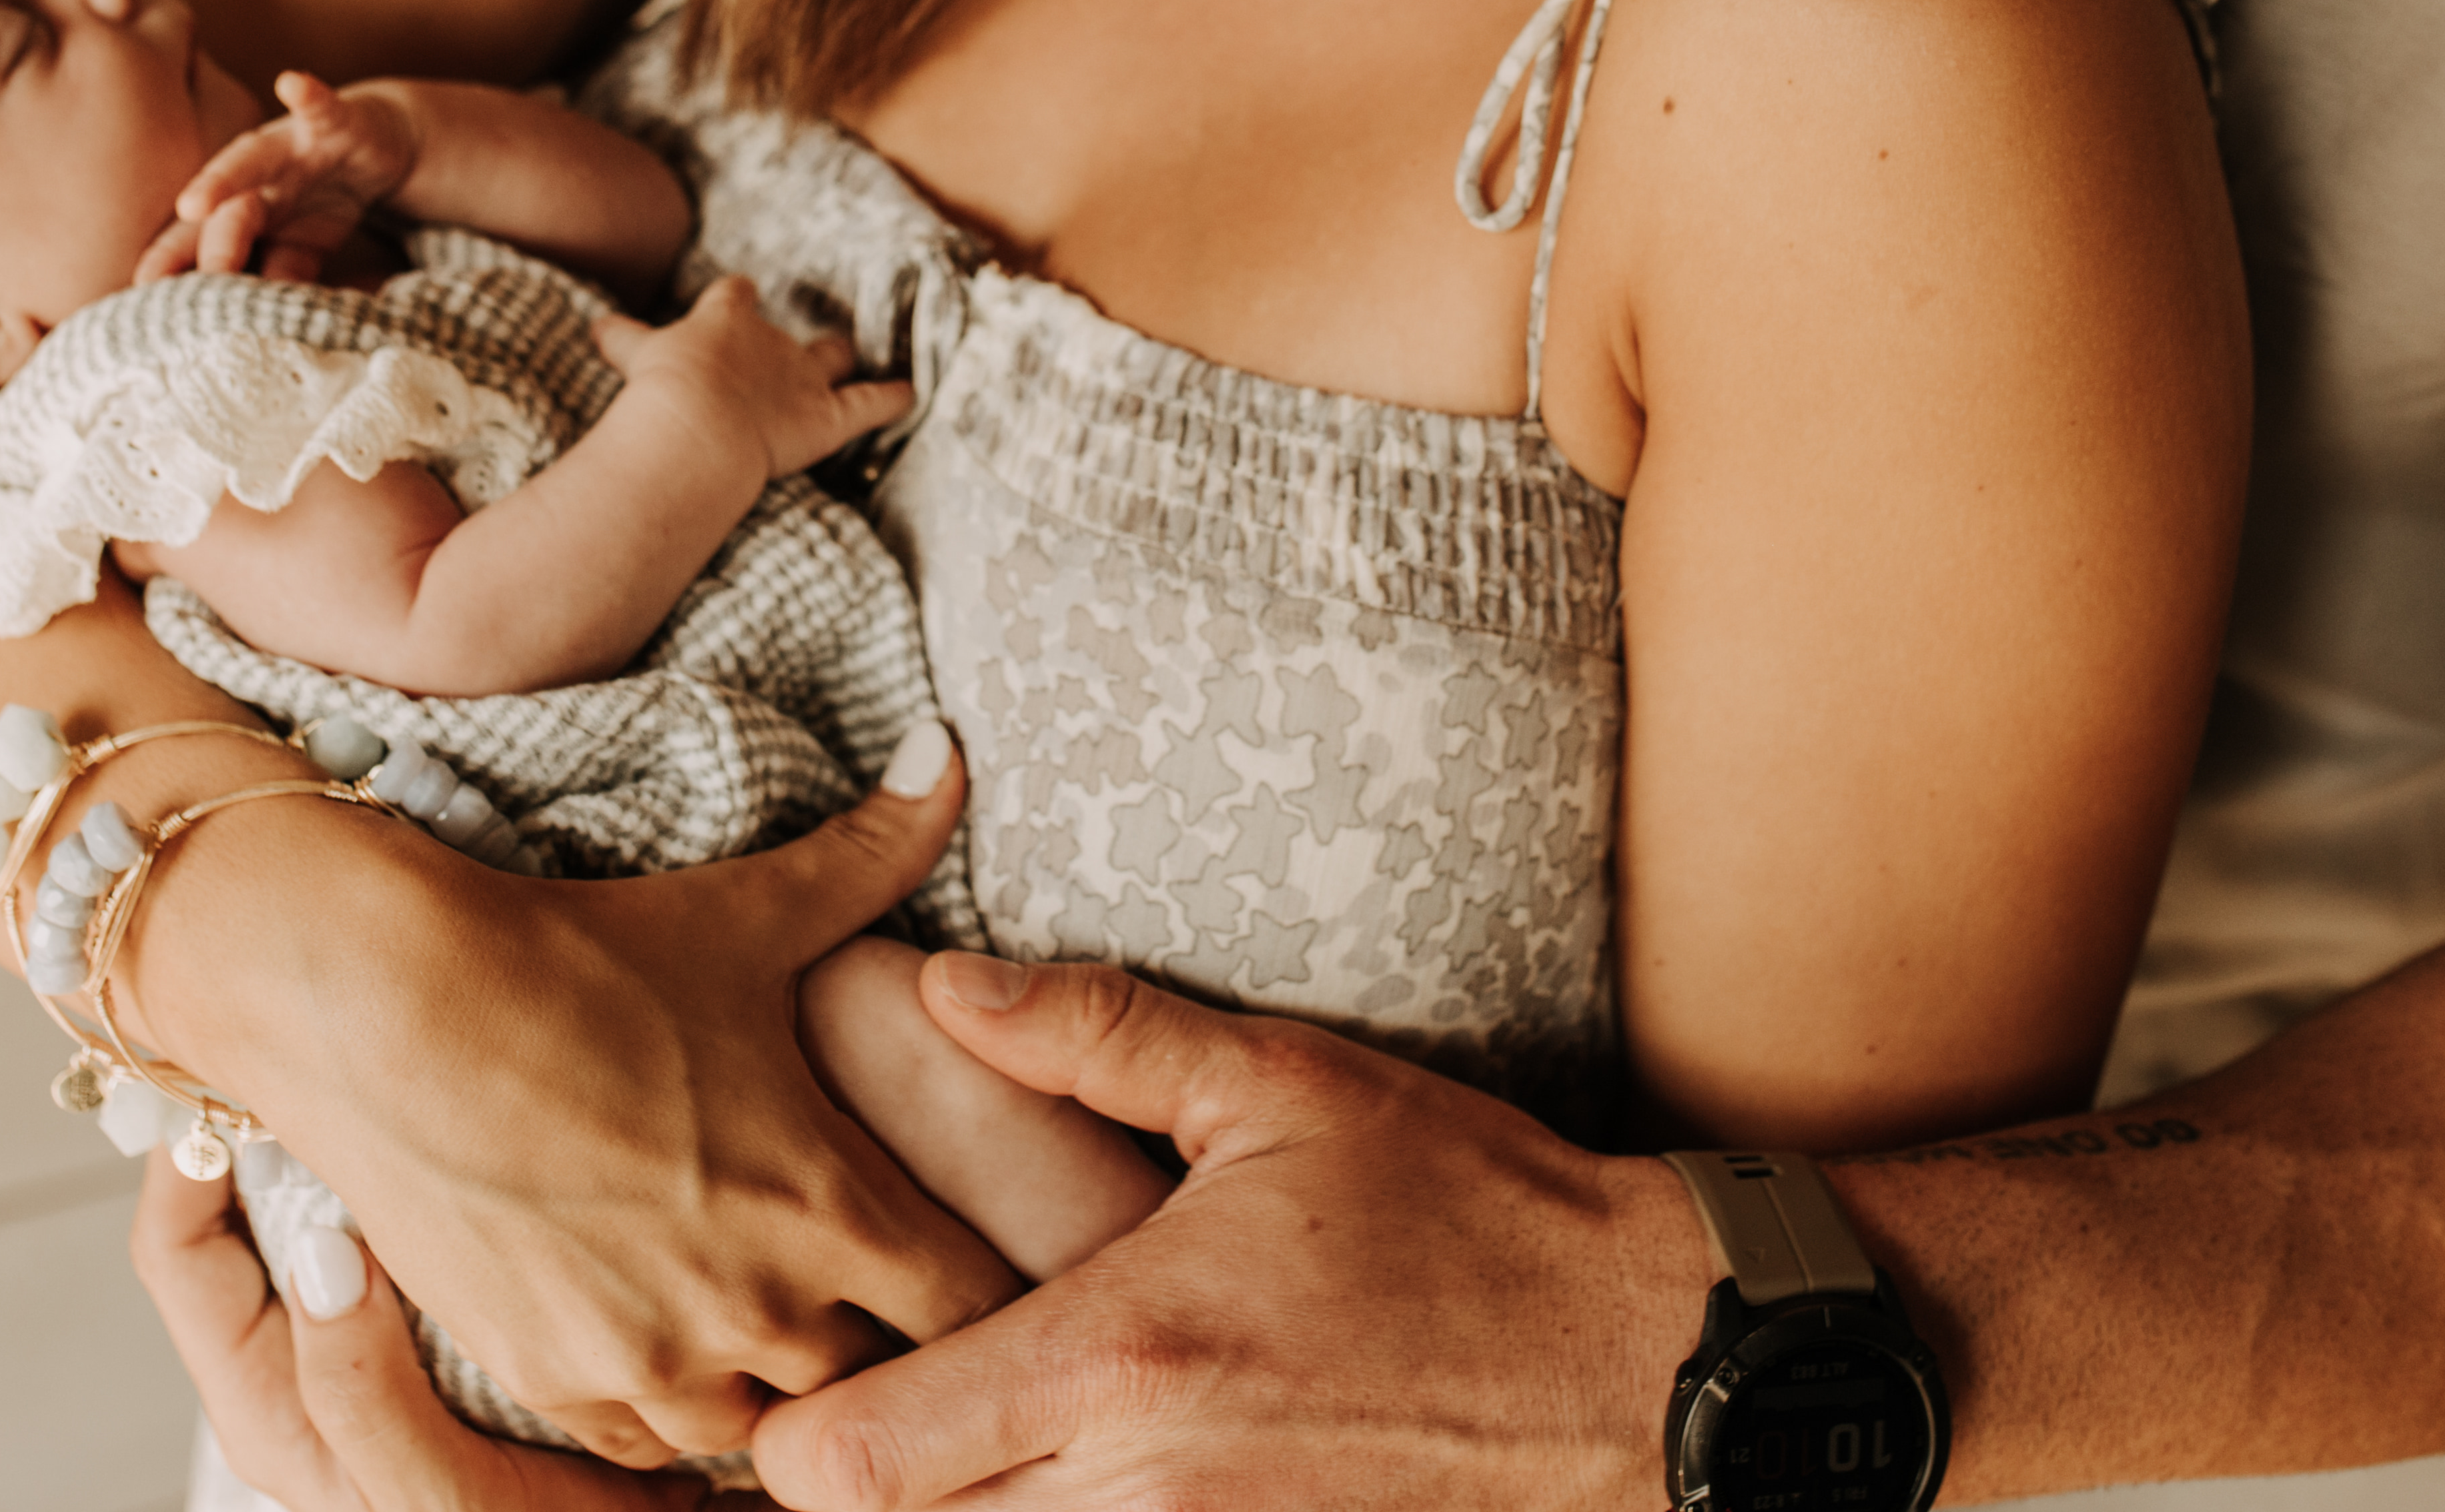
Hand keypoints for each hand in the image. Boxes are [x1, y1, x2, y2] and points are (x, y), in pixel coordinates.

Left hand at [154, 71, 428, 283]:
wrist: (373, 146)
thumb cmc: (320, 199)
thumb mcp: (302, 250)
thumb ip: (278, 278)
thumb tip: (252, 329)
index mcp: (238, 210)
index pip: (197, 243)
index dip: (169, 267)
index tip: (139, 299)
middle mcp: (252, 177)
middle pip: (219, 213)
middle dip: (201, 248)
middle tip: (176, 284)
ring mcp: (289, 146)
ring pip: (250, 160)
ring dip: (222, 179)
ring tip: (193, 203)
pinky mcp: (333, 121)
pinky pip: (321, 108)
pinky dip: (307, 96)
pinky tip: (290, 84)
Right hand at [157, 731, 1026, 1468]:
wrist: (385, 1009)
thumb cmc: (578, 956)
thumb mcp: (744, 908)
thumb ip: (872, 850)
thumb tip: (945, 753)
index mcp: (826, 1203)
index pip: (973, 1310)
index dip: (986, 1290)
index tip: (967, 1253)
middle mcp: (753, 1307)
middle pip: (873, 1378)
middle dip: (881, 1337)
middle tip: (866, 1282)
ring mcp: (648, 1359)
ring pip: (760, 1424)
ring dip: (772, 1375)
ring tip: (762, 1303)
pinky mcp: (553, 1382)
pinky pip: (651, 1441)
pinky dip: (672, 1398)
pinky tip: (669, 1326)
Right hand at [594, 277, 911, 481]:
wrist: (696, 423)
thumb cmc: (661, 388)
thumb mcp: (635, 355)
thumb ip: (622, 339)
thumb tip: (595, 324)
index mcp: (723, 320)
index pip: (733, 295)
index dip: (733, 301)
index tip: (735, 298)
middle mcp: (768, 342)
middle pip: (785, 331)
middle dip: (786, 343)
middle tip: (786, 352)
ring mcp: (803, 379)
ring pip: (833, 357)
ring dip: (841, 359)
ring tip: (850, 358)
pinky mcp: (829, 417)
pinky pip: (873, 403)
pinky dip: (894, 398)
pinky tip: (911, 393)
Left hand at [751, 960, 1696, 1511]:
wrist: (1642, 1361)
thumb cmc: (1469, 1212)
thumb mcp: (1285, 1087)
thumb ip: (1097, 1035)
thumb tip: (945, 984)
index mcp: (1121, 1355)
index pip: (861, 1462)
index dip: (802, 1434)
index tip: (817, 1369)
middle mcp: (1142, 1491)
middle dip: (873, 1490)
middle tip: (882, 1406)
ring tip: (978, 1449)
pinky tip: (1085, 1485)